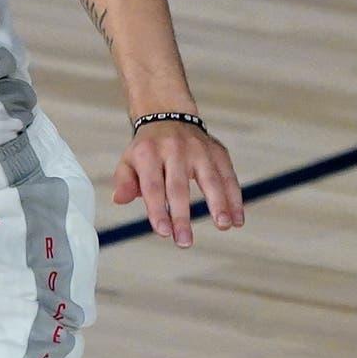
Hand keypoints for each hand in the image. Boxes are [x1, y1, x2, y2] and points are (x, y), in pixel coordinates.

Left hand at [112, 117, 242, 247]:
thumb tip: (119, 200)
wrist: (168, 115)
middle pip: (179, 187)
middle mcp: (174, 149)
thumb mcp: (128, 161)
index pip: (153, 186)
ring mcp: (198, 149)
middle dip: (182, 216)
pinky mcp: (217, 151)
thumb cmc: (146, 149)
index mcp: (148, 153)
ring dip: (218, 204)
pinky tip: (237, 219)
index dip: (158, 210)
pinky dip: (234, 198)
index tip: (163, 232)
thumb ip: (124, 181)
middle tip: (184, 242)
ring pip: (210, 179)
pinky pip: (228, 176)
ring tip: (223, 226)